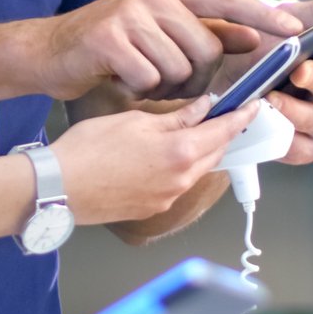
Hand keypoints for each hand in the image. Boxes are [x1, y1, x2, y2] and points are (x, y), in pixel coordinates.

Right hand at [28, 0, 296, 102]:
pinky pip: (148, 78)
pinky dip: (140, 90)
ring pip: (179, 69)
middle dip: (195, 77)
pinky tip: (124, 81)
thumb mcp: (161, 31)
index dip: (262, 15)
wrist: (50, 52)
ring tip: (142, 77)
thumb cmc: (112, 45)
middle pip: (207, 50)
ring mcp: (129, 13)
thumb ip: (205, 32)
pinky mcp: (108, 38)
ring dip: (165, 86)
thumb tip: (250, 36)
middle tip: (167, 79)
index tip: (295, 28)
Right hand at [53, 96, 257, 224]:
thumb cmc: (88, 151)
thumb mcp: (135, 121)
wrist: (59, 189)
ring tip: (193, 131)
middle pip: (215, 153)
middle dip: (223, 134)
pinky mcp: (152, 207)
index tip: (253, 106)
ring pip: (197, 169)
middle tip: (226, 115)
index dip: (241, 117)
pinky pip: (178, 183)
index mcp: (180, 153)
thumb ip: (176, 118)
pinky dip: (181, 166)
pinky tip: (164, 154)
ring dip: (201, 150)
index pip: (224, 131)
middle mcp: (181, 180)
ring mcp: (168, 198)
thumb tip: (203, 109)